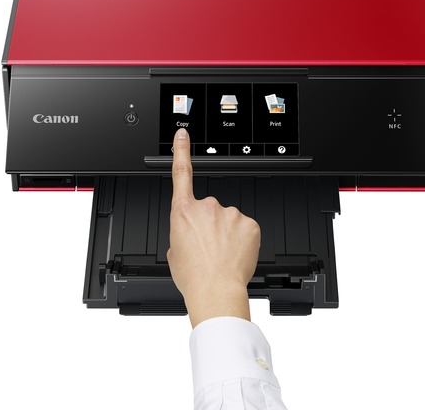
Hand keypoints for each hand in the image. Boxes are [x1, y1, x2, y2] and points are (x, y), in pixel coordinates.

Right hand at [167, 128, 260, 327]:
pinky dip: (243, 241)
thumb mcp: (174, 252)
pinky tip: (236, 255)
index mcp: (183, 211)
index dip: (181, 151)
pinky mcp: (250, 223)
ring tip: (221, 256)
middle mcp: (207, 207)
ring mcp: (230, 213)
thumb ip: (182, 234)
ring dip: (227, 235)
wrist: (216, 290)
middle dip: (211, 226)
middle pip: (210, 211)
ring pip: (230, 221)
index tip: (183, 135)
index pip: (181, 173)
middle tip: (208, 249)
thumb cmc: (193, 276)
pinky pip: (246, 229)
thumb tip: (191, 235)